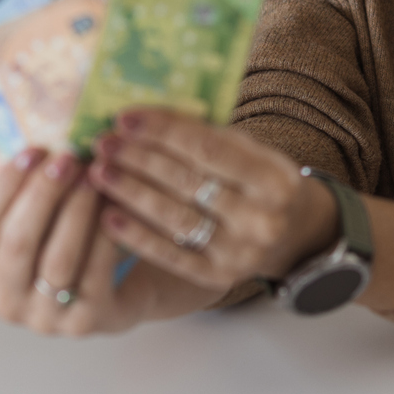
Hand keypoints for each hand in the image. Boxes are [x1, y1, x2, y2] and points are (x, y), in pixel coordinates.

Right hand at [0, 148, 159, 335]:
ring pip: (56, 258)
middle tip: (67, 159)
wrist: (118, 290)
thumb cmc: (71, 246)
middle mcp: (6, 300)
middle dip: (42, 194)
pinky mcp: (86, 322)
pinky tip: (114, 206)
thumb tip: (39, 139)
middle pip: (16, 242)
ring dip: (75, 211)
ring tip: (93, 177)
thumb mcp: (41, 223)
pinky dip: (104, 234)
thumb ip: (27, 194)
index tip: (32, 150)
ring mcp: (44, 318)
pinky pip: (95, 272)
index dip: (4, 185)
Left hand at [88, 109, 335, 291]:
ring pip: (175, 218)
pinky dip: (136, 235)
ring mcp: (240, 252)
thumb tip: (146, 117)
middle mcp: (261, 219)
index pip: (209, 149)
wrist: (293, 234)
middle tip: (104, 143)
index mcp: (274, 178)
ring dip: (130, 193)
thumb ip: (209, 136)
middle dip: (139, 159)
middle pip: (187, 183)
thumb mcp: (253, 152)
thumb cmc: (260, 182)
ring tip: (99, 173)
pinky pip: (170, 254)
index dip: (163, 132)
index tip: (125, 117)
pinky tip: (108, 215)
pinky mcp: (217, 277)